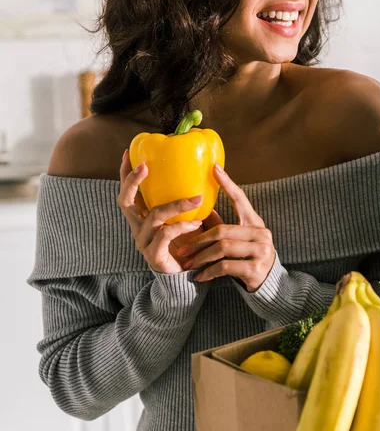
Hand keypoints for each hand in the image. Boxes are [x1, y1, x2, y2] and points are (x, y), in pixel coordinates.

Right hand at [118, 149, 204, 274]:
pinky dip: (182, 226)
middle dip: (133, 181)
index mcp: (142, 218)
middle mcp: (138, 228)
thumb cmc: (187, 245)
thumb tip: (202, 179)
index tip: (130, 153)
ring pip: (154, 216)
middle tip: (146, 167)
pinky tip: (197, 224)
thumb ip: (185, 203)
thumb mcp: (185, 219)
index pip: (128, 192)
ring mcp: (144, 242)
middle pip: (125, 201)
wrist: (187, 278)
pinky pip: (165, 235)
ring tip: (197, 199)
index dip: (126, 174)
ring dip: (177, 205)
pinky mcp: (154, 256)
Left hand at [176, 164, 275, 291]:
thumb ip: (222, 226)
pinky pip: (225, 266)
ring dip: (200, 257)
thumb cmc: (248, 258)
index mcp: (255, 223)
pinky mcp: (255, 269)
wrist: (268, 283)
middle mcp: (261, 234)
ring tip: (187, 264)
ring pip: (222, 248)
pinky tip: (198, 276)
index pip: (240, 199)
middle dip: (198, 240)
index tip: (214, 169)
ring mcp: (260, 251)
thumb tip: (201, 208)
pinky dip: (208, 272)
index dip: (227, 184)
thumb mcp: (237, 240)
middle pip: (222, 230)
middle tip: (182, 249)